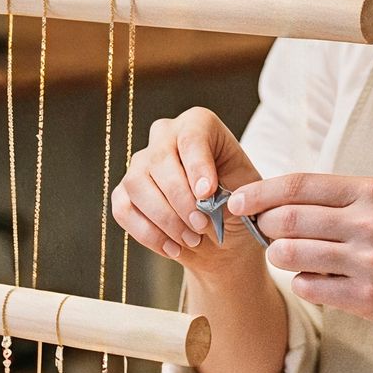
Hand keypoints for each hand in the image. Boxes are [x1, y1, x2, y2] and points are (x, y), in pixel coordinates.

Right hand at [112, 107, 261, 272]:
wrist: (225, 237)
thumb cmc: (237, 207)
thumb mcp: (248, 194)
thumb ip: (232, 189)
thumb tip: (205, 196)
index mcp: (199, 125)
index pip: (191, 136)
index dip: (197, 166)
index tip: (207, 194)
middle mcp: (165, 136)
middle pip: (160, 160)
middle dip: (181, 199)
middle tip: (201, 226)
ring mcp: (140, 163)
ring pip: (137, 184)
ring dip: (164, 218)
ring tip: (191, 239)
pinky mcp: (124, 191)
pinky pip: (123, 209)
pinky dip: (148, 234)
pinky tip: (172, 247)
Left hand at [232, 172, 372, 341]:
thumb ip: (341, 201)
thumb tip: (278, 199)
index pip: (297, 184)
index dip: (258, 192)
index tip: (237, 200)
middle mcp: (369, 221)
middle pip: (285, 218)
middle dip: (264, 227)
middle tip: (265, 234)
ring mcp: (368, 261)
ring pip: (289, 254)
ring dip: (279, 257)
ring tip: (290, 258)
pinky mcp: (368, 298)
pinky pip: (309, 287)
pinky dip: (303, 283)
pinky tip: (317, 281)